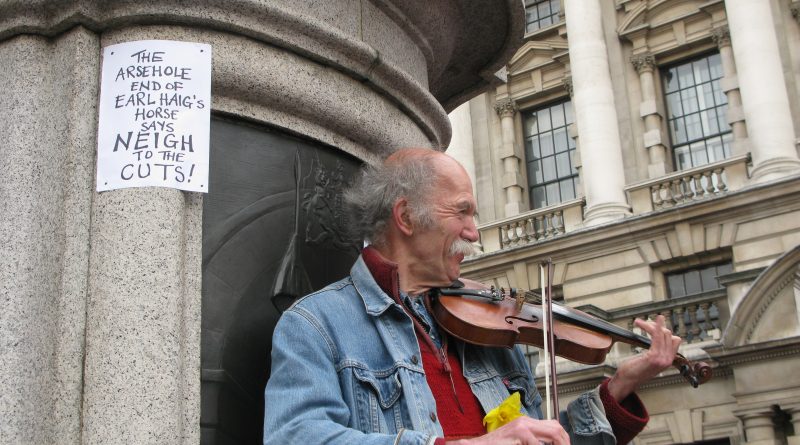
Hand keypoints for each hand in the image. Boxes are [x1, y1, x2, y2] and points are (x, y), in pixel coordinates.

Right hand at [447, 417, 569, 444]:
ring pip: (553, 432)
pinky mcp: (519, 433)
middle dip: (564, 441)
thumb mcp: (518, 443)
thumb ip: (531, 441)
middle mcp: (525, 421)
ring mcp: (522, 426)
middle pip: (556, 427)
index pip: (553, 426)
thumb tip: (547, 444)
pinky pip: (537, 444)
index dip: (563, 439)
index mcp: (525, 423)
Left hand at [607, 314, 681, 400]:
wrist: (626, 381)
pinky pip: (657, 337)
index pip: (674, 340)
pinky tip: (647, 323)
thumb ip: (655, 352)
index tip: (652, 325)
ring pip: (663, 334)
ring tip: (637, 322)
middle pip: (668, 334)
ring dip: (650, 325)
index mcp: (667, 359)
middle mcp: (668, 359)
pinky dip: (654, 327)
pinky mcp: (654, 357)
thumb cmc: (633, 370)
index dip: (663, 330)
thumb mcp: (648, 360)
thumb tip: (655, 339)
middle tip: (641, 323)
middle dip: (655, 325)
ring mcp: (662, 359)